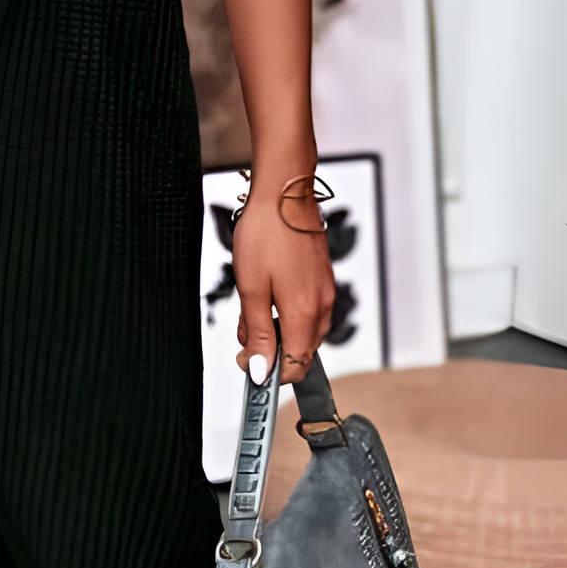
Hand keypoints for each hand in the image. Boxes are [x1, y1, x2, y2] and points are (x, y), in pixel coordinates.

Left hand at [232, 176, 337, 384]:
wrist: (283, 193)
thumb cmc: (265, 233)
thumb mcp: (251, 288)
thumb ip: (257, 333)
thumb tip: (260, 369)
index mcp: (304, 314)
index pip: (294, 365)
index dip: (269, 373)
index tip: (246, 364)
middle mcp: (321, 307)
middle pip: (300, 351)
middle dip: (270, 351)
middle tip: (242, 333)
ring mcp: (324, 292)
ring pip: (302, 331)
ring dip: (276, 330)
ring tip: (249, 308)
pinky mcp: (322, 279)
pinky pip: (306, 310)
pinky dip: (284, 313)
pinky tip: (264, 295)